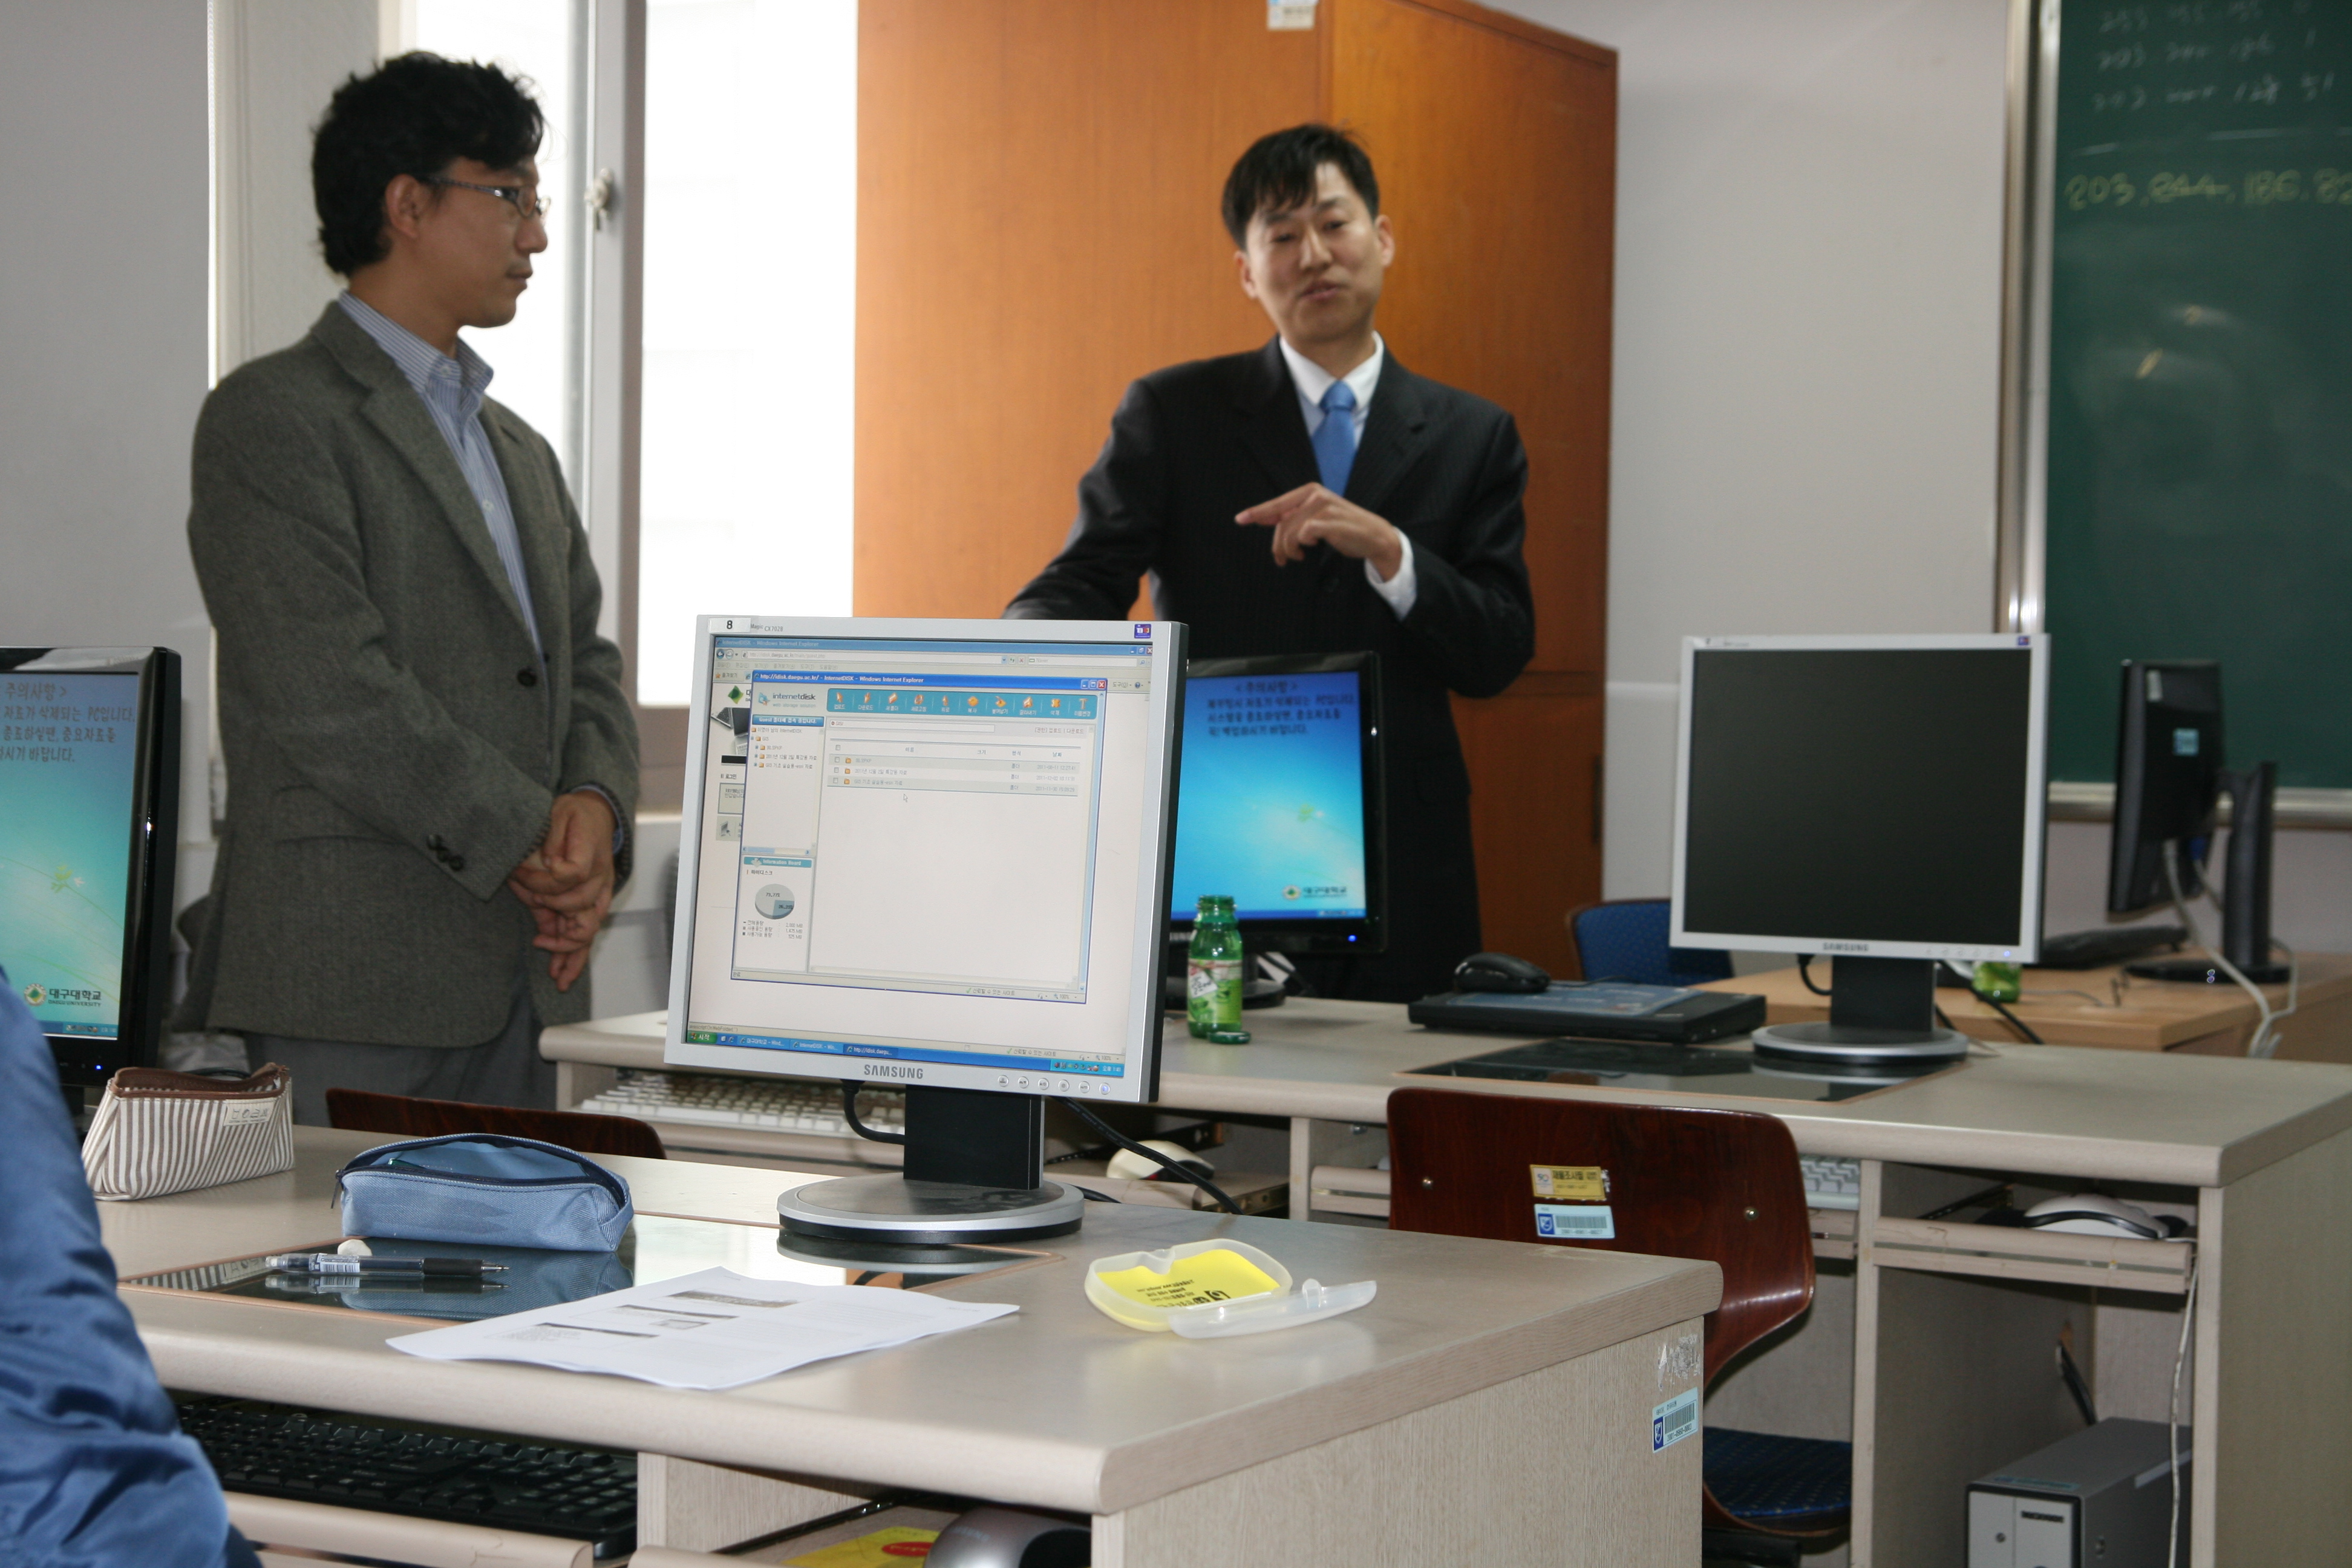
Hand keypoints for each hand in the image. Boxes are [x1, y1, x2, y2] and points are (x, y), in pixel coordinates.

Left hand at [508, 790, 617, 991]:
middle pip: (582, 909)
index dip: (544, 880)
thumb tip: (548, 862)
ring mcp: (596, 895)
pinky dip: (573, 955)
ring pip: (587, 930)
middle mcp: (598, 880)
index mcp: (590, 855)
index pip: (571, 874)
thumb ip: (553, 836)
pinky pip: (584, 934)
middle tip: (535, 918)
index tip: (520, 873)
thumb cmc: (575, 814)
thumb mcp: (560, 813)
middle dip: (555, 917)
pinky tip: (561, 972)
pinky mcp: (589, 904)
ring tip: (557, 976)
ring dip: (570, 953)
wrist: (596, 816)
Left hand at [1235, 483, 1404, 578]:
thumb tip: (1268, 520)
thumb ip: (1295, 517)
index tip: (1240, 519)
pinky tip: (1310, 548)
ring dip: (1289, 548)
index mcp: (1310, 491)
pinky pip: (1304, 533)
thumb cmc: (1344, 529)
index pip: (1277, 503)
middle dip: (1277, 544)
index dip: (1258, 512)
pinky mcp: (1330, 520)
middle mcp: (1315, 495)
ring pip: (1290, 530)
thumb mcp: (1316, 519)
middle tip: (1282, 559)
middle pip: (1281, 521)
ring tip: (1297, 556)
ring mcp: (1323, 506)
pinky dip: (1303, 543)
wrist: (1374, 536)